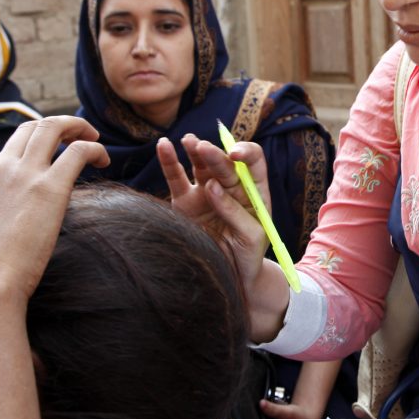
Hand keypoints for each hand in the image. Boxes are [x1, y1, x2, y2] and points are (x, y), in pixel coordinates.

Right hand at [0, 116, 108, 306]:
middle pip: (30, 128)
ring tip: (93, 137)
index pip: (4, 154)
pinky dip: (95, 149)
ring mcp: (24, 174)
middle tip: (75, 135)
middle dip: (56, 125)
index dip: (27, 158)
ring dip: (76, 126)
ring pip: (52, 127)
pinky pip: (78, 151)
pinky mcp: (50, 186)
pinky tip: (104, 161)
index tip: (43, 173)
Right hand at [158, 134, 270, 288]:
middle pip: (224, 163)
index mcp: (254, 191)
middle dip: (215, 155)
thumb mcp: (252, 236)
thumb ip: (235, 211)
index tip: (235, 154)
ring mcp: (206, 192)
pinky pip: (176, 178)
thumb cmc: (249, 256)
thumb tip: (211, 187)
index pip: (253, 162)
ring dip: (195, 150)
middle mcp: (230, 187)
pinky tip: (164, 145)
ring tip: (190, 141)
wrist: (230, 278)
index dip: (246, 153)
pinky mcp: (184, 202)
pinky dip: (169, 161)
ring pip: (200, 165)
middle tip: (203, 148)